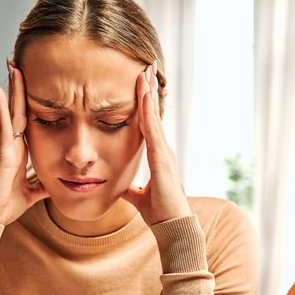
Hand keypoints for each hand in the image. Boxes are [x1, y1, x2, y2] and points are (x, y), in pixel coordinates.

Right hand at [0, 63, 48, 224]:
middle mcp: (13, 144)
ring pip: (10, 112)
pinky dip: (0, 108)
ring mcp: (6, 147)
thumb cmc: (6, 205)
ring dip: (11, 89)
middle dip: (20, 86)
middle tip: (20, 61)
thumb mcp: (34, 192)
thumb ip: (44, 183)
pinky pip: (2, 127)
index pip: (29, 119)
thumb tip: (60, 182)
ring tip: (12, 65)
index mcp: (21, 150)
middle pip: (19, 109)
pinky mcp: (2, 154)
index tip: (37, 81)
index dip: (31, 101)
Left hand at [122, 63, 191, 224]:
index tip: (140, 84)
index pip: (149, 125)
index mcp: (159, 158)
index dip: (144, 104)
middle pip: (153, 114)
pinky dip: (146, 110)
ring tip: (144, 70)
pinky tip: (142, 94)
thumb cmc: (161, 214)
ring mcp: (165, 153)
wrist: (173, 229)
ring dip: (147, 93)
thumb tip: (120, 186)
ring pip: (153, 116)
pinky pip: (152, 129)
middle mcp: (164, 151)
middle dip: (148, 90)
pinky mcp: (162, 159)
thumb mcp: (138, 198)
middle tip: (146, 65)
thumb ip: (131, 189)